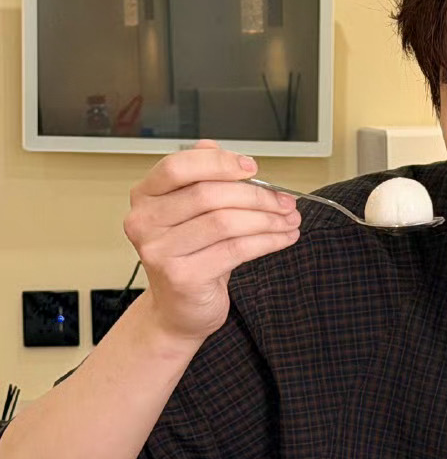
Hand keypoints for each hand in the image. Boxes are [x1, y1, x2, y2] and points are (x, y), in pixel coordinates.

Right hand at [125, 140, 300, 345]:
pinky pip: (235, 250)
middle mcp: (144, 222)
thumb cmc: (190, 258)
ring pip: (225, 222)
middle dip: (256, 195)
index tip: (252, 167)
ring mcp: (160, 251)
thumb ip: (200, 179)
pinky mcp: (182, 276)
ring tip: (290, 219)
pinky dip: (266, 241)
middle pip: (208, 194)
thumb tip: (215, 147)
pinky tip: (283, 238)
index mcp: (145, 196)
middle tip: (285, 200)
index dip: (218, 163)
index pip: (178, 167)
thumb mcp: (193, 214)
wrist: (178, 311)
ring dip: (267, 219)